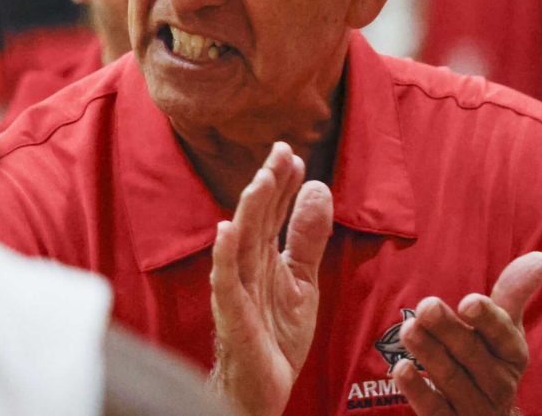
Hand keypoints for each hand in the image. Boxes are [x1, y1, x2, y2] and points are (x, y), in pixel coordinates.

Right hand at [209, 142, 333, 415]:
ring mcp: (236, 289)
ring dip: (249, 211)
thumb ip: (308, 238)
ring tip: (260, 181)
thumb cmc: (275, 336)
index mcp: (264, 256)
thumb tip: (318, 188)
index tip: (292, 154)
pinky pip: (225, 282)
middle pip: (256, 219)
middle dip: (268, 185)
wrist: (263, 389)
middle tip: (280, 152)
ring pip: (241, 243)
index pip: (272, 211)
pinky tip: (225, 230)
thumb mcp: (302, 281)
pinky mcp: (231, 314)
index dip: (282, 183)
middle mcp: (247, 266)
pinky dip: (223, 256)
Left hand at [394, 252, 541, 415]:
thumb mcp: (505, 330)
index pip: (503, 335)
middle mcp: (498, 384)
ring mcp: (474, 408)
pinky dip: (418, 390)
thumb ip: (514, 293)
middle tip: (426, 306)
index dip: (487, 320)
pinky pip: (434, 410)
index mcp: (512, 355)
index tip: (469, 302)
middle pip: (472, 355)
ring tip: (408, 328)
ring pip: (451, 380)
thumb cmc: (491, 361)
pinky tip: (401, 368)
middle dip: (449, 330)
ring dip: (429, 353)